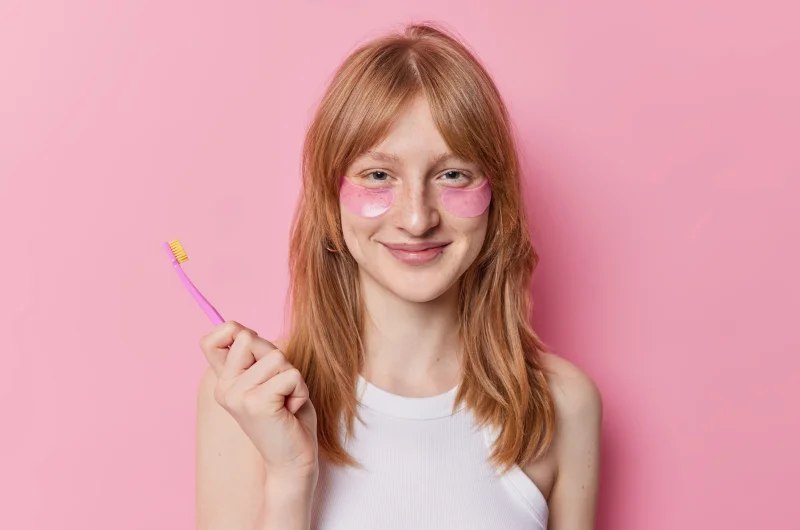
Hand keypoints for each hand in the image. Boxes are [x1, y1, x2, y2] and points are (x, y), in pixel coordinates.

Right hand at [199, 321, 317, 483]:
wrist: (293, 460)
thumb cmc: (286, 416)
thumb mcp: (268, 376)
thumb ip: (254, 353)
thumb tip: (242, 330)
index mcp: (224, 381)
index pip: (211, 339)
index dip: (234, 334)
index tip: (255, 357)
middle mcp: (224, 388)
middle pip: (250, 338)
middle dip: (276, 358)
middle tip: (278, 389)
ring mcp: (238, 396)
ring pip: (277, 357)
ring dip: (292, 378)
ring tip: (285, 402)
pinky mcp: (257, 403)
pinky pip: (291, 376)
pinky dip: (300, 391)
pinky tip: (290, 410)